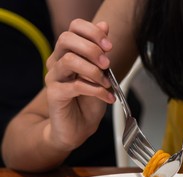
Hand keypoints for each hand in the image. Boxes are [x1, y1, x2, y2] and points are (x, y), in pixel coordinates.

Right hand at [44, 19, 114, 150]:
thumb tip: (104, 25)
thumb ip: (100, 52)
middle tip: (107, 64)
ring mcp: (54, 78)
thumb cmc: (89, 102)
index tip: (109, 46)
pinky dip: (97, 91)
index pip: (74, 28)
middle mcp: (58, 62)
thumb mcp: (101, 74)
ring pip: (70, 61)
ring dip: (94, 71)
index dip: (92, 32)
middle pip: (67, 39)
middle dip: (92, 48)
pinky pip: (76, 86)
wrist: (79, 128)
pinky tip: (107, 97)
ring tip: (107, 84)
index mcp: (69, 53)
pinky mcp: (55, 94)